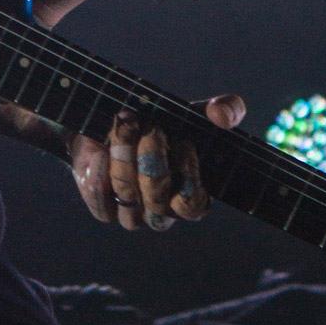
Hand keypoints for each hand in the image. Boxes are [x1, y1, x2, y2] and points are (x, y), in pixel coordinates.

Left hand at [71, 97, 245, 231]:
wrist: (116, 126)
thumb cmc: (163, 124)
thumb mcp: (196, 114)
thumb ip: (225, 110)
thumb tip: (222, 116)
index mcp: (192, 197)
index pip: (193, 206)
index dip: (188, 178)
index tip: (185, 144)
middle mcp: (163, 212)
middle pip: (157, 201)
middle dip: (153, 160)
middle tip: (151, 129)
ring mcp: (134, 214)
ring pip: (128, 199)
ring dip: (125, 159)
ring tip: (126, 126)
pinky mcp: (106, 209)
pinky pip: (102, 207)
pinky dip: (100, 177)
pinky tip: (101, 151)